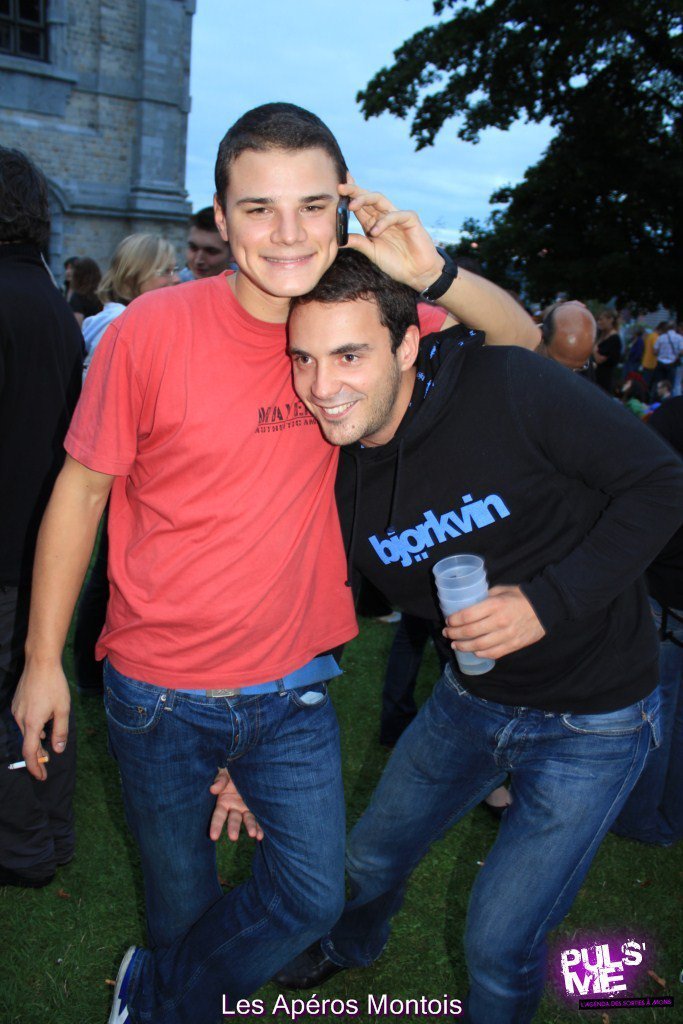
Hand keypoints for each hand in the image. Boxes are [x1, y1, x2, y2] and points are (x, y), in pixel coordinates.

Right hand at [11, 663, 70, 779]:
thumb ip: (60, 731)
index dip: (35, 766)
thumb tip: (57, 750)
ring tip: (48, 741)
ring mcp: (16, 710)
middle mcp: (20, 719)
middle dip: (37, 755)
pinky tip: (43, 723)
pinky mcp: (16, 703)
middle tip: (47, 764)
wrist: (40, 662)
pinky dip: (33, 727)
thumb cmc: (54, 685)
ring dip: (36, 739)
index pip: (30, 752)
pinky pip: (24, 721)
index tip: (41, 776)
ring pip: (26, 731)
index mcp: (32, 723)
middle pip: (28, 743)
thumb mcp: (63, 709)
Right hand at [209, 769, 263, 842]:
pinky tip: (260, 835)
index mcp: (223, 801)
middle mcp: (234, 807)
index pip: (218, 816)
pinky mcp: (256, 807)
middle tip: (233, 837)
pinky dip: (260, 827)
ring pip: (248, 820)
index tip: (214, 837)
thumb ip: (220, 781)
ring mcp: (246, 808)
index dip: (216, 826)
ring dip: (251, 827)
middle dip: (233, 828)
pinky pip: (258, 818)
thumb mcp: (224, 773)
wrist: (246, 766)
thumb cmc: (232, 770)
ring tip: (254, 834)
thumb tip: (213, 789)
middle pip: (233, 820)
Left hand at [339, 180, 444, 293]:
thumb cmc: (395, 262)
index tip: (336, 189)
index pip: (359, 205)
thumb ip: (358, 242)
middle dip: (354, 191)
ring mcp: (397, 216)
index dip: (349, 196)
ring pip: (380, 199)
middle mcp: (383, 216)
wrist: (416, 273)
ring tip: (352, 206)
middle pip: (367, 197)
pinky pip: (396, 215)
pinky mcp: (410, 220)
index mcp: (373, 222)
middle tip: (341, 188)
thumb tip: (338, 238)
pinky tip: (375, 232)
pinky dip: (384, 222)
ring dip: (364, 199)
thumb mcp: (372, 252)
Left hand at [443, 585, 545, 659]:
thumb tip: (468, 603)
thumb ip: (485, 597)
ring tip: (455, 645)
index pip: (467, 616)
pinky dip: (481, 654)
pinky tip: (474, 651)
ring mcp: (507, 635)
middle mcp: (500, 621)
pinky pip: (494, 653)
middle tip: (447, 634)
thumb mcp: (501, 590)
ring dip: (464, 646)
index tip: (448, 621)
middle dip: (454, 634)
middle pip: (470, 632)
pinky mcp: (514, 645)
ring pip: (479, 646)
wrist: (546, 607)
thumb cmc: (521, 596)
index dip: (454, 620)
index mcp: (495, 605)